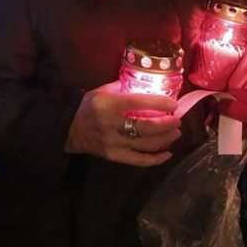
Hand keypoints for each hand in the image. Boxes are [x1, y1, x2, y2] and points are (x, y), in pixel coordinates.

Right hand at [65, 82, 180, 166]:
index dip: (160, 103)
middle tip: (178, 119)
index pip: (139, 103)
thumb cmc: (88, 106)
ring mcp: (113, 143)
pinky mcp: (113, 156)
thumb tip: (149, 86)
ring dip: (166, 138)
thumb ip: (124, 88)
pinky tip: (168, 153)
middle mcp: (111, 124)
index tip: (174, 103)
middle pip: (146, 127)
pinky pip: (139, 160)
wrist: (68, 129)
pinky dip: (156, 159)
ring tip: (176, 132)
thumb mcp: (102, 90)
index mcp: (108, 104)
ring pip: (146, 144)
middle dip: (167, 123)